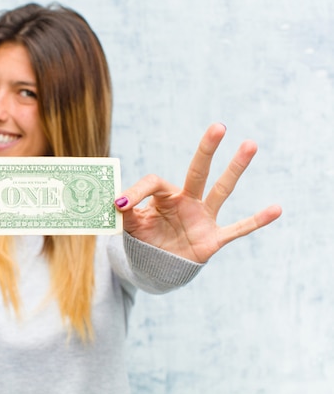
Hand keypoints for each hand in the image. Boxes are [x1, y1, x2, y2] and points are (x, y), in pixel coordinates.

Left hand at [114, 123, 281, 262]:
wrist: (157, 266)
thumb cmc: (144, 240)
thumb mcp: (130, 226)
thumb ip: (125, 213)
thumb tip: (117, 200)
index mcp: (164, 196)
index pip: (154, 182)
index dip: (138, 190)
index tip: (121, 203)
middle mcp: (187, 200)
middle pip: (198, 171)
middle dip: (207, 149)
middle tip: (218, 127)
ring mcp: (202, 217)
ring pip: (221, 189)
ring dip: (235, 169)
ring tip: (250, 144)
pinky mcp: (213, 238)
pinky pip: (238, 228)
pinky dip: (256, 221)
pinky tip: (276, 208)